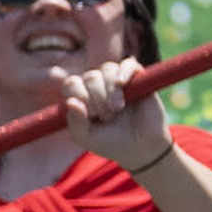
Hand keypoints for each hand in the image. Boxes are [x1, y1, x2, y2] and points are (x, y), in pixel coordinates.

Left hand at [42, 57, 172, 165]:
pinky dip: (123, 71)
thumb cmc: (110, 142)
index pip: (71, 83)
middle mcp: (98, 86)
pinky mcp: (138, 79)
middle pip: (90, 76)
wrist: (141, 147)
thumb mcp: (86, 137)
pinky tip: (121, 83)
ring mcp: (118, 81)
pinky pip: (129, 64)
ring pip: (107, 69)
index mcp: (82, 97)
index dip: (79, 95)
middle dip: (97, 97)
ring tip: (117, 108)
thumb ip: (75, 122)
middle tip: (107, 116)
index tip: (91, 115)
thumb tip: (71, 101)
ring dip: (110, 90)